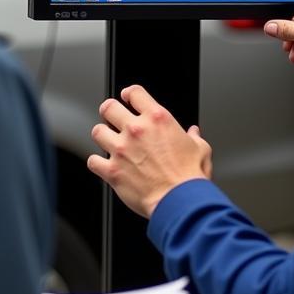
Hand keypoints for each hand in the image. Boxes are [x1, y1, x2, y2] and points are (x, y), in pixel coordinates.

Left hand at [87, 84, 213, 217]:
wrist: (180, 201)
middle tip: (111, 117)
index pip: (135, 93)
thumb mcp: (200, 149)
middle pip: (109, 107)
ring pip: (97, 131)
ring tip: (108, 141)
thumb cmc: (190, 176)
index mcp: (158, 119)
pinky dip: (97, 163)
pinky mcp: (112, 170)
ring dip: (103, 135)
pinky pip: (93, 161)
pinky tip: (104, 165)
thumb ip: (193, 138)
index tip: (127, 97)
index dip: (129, 94)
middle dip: (109, 111)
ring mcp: (121, 149)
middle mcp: (137, 130)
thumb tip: (193, 134)